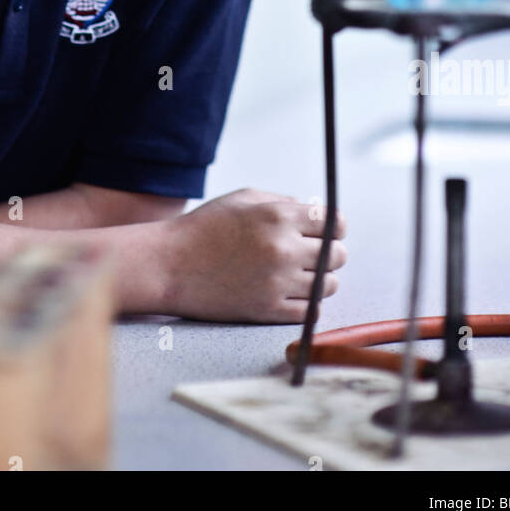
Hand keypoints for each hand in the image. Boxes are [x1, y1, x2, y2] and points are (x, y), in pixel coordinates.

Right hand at [160, 187, 346, 323]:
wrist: (171, 265)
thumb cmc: (205, 227)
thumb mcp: (244, 199)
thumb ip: (283, 202)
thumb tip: (316, 213)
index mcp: (278, 216)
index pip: (335, 223)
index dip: (335, 227)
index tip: (327, 231)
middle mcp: (283, 249)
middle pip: (338, 255)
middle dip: (330, 252)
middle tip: (312, 252)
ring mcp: (277, 282)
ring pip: (329, 284)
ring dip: (321, 278)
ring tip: (301, 273)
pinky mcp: (268, 310)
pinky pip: (311, 311)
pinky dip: (308, 302)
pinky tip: (293, 292)